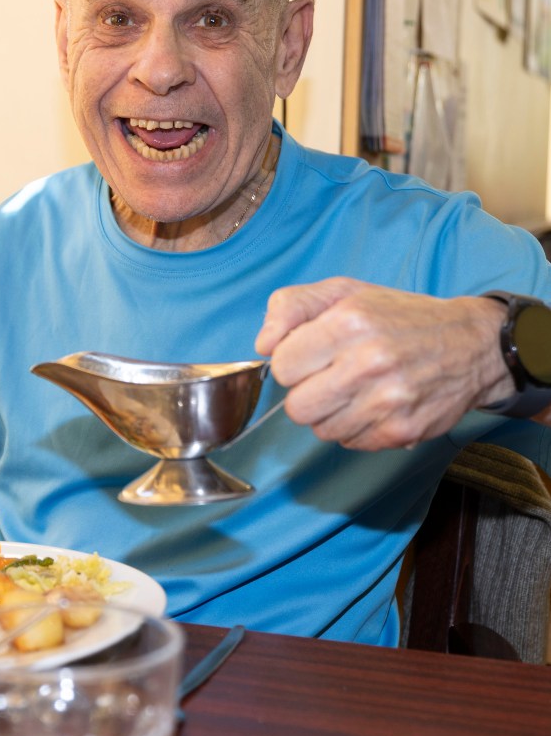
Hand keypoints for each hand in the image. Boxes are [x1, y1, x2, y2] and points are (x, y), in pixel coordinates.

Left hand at [254, 278, 513, 450]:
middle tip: (328, 377)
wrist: (471, 343)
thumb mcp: (344, 292)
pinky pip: (350, 443)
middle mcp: (368, 362)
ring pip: (321, 430)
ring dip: (330, 413)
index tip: (310, 355)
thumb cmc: (399, 316)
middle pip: (297, 407)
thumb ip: (291, 307)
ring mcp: (388, 401)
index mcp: (349, 322)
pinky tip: (373, 405)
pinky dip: (355, 428)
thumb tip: (263, 344)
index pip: (282, 365)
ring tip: (354, 390)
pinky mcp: (402, 431)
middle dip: (306, 393)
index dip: (291, 362)